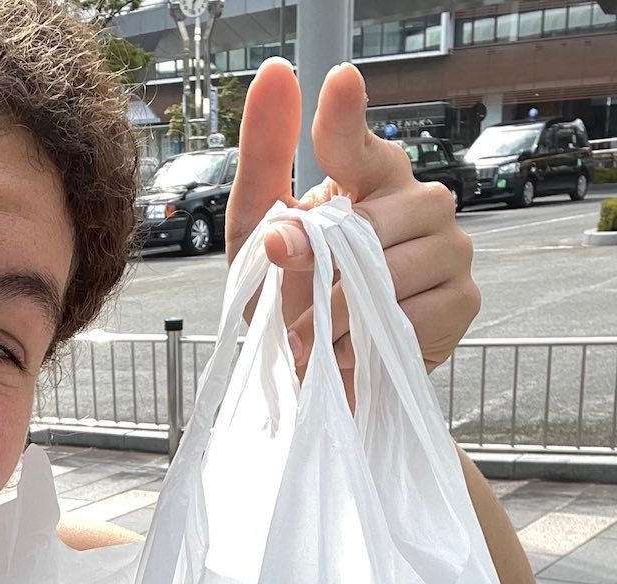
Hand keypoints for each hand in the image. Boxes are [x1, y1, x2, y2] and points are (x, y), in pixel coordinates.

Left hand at [225, 59, 479, 401]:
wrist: (314, 373)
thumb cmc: (289, 296)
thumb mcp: (255, 233)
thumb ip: (264, 163)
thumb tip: (275, 77)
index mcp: (369, 178)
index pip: (358, 143)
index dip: (345, 120)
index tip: (336, 83)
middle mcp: (418, 203)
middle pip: (369, 226)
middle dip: (319, 273)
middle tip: (293, 306)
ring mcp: (449, 249)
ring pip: (390, 274)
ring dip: (336, 314)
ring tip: (314, 334)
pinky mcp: (462, 300)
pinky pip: (413, 316)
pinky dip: (367, 340)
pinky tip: (350, 350)